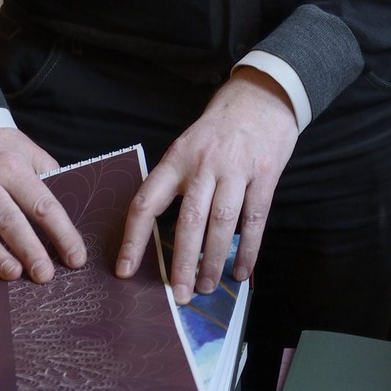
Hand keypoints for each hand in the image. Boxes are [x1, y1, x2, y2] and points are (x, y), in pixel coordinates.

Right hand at [0, 128, 87, 282]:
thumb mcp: (28, 150)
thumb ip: (48, 175)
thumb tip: (71, 204)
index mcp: (12, 168)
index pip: (42, 204)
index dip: (61, 232)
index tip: (75, 256)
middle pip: (8, 220)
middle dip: (29, 250)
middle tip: (45, 275)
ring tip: (13, 274)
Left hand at [116, 69, 298, 304]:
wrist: (262, 95)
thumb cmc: (219, 128)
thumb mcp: (188, 146)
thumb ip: (176, 182)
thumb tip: (158, 234)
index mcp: (177, 158)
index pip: (147, 202)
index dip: (133, 239)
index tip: (124, 270)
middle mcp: (204, 164)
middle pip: (189, 221)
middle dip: (182, 263)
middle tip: (178, 295)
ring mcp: (237, 169)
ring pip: (222, 223)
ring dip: (214, 261)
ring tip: (206, 287)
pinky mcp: (266, 174)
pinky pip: (255, 219)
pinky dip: (248, 249)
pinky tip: (241, 272)